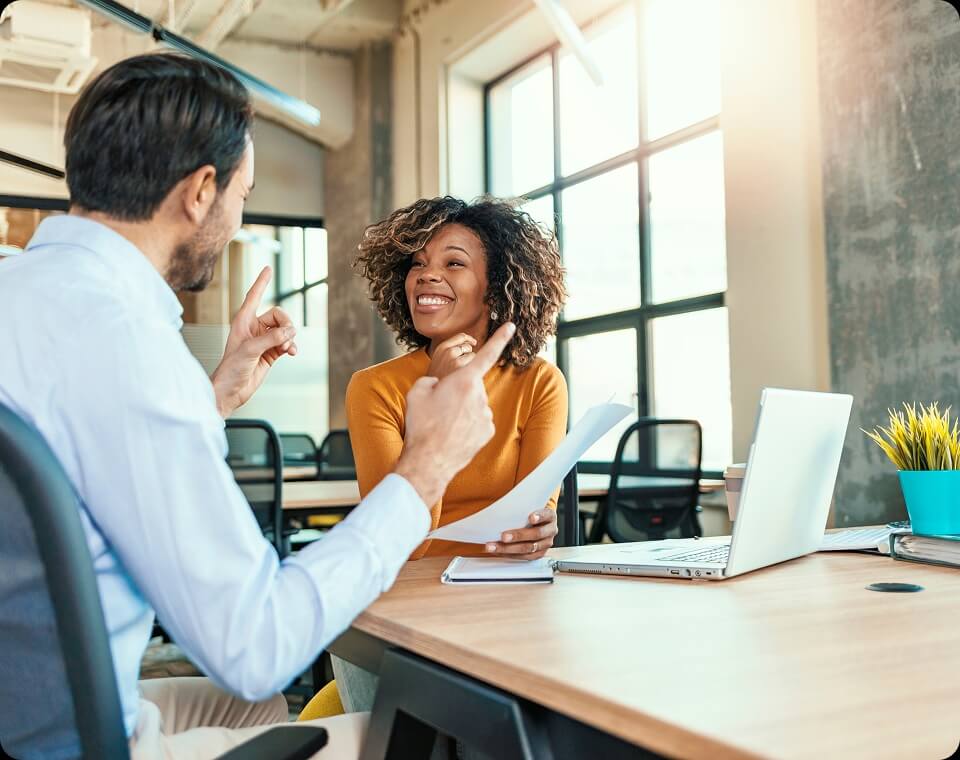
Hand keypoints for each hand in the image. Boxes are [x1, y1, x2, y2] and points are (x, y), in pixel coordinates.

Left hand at [210, 267, 296, 417]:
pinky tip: (292, 353)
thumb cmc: (231, 369)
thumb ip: (271, 339)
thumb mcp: (250, 350)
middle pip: (279, 315)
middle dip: (286, 325)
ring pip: (285, 330)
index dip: (261, 282)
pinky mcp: (271, 352)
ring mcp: (263, 340)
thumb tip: (291, 332)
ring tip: (287, 349)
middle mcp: (254, 328)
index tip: (268, 268)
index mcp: (243, 321)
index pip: (254, 296)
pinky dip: (291, 346)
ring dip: (290, 338)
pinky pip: (287, 342)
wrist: (231, 391)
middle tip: (287, 337)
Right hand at [394, 322, 515, 506]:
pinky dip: (468, 424)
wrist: (428, 461)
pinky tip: (454, 433)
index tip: (511, 326)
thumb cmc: (421, 424)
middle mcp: (480, 395)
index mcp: (463, 379)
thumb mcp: (418, 391)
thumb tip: (441, 385)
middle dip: (458, 392)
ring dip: (462, 409)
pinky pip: (478, 420)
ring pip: (475, 404)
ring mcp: (486, 414)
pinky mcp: (488, 431)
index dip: (500, 338)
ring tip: (443, 424)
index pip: (486, 354)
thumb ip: (433, 379)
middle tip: (439, 407)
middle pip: (471, 386)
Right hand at [425, 333, 476, 378]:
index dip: (469, 339)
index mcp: (441, 348)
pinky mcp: (460, 368)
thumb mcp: (440, 360)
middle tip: (460, 366)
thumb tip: (471, 343)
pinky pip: (474, 363)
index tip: (473, 343)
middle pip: (468, 346)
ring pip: (472, 354)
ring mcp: (454, 359)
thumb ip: (451, 349)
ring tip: (460, 373)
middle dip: (468, 354)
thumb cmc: (439, 379)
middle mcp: (447, 351)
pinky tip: (463, 377)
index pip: (461, 336)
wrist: (433, 395)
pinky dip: (472, 370)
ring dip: (470, 363)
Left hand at [484, 508, 557, 559]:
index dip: (539, 517)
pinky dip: (510, 555)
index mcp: (550, 516)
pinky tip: (499, 552)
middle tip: (504, 536)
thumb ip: (521, 507)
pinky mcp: (539, 553)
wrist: (539, 522)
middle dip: (518, 536)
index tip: (530, 518)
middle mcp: (550, 530)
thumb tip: (502, 507)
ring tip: (495, 547)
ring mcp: (546, 543)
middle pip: (536, 534)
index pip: (546, 515)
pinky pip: (525, 557)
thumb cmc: (532, 512)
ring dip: (509, 549)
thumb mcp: (530, 506)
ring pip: (529, 548)